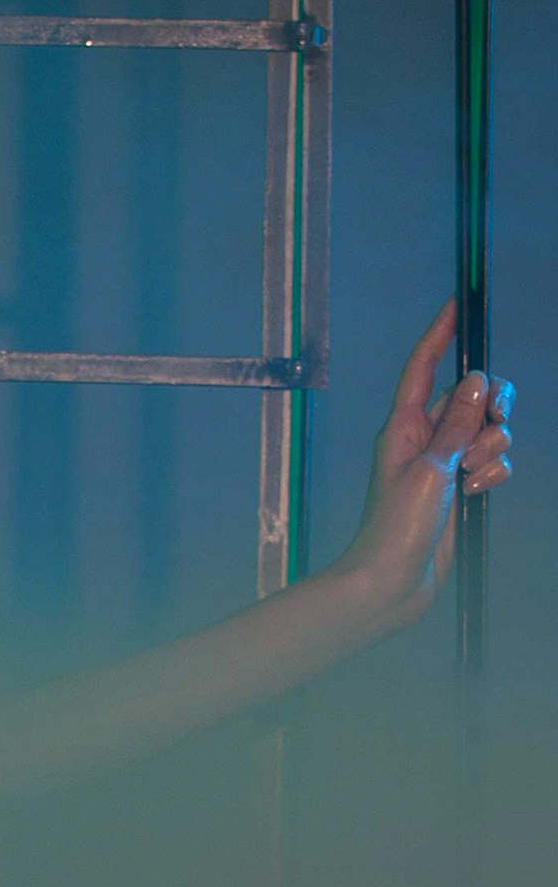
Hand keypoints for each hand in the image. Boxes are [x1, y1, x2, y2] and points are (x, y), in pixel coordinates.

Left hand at [336, 302, 513, 626]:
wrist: (393, 582)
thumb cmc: (398, 526)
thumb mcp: (430, 468)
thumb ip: (457, 423)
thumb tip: (479, 378)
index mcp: (404, 424)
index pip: (423, 367)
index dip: (440, 334)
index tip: (458, 304)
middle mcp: (424, 437)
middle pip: (473, 395)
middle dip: (491, 407)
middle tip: (490, 427)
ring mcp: (445, 463)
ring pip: (489, 430)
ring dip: (491, 448)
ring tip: (469, 477)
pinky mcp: (462, 488)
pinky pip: (493, 463)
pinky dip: (492, 475)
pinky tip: (476, 495)